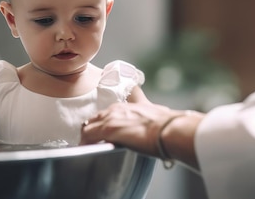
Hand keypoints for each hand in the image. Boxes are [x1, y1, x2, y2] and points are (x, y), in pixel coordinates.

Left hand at [80, 102, 203, 169]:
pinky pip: (88, 136)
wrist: (169, 129)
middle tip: (94, 141)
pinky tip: (86, 150)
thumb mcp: (159, 115)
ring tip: (89, 147)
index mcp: (130, 105)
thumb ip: (153, 118)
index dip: (105, 120)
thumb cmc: (168, 125)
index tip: (105, 129)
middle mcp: (118, 108)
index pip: (110, 111)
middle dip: (93, 129)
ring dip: (88, 136)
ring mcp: (112, 118)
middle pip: (97, 117)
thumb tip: (162, 123)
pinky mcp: (108, 129)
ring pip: (89, 126)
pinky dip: (85, 143)